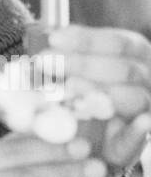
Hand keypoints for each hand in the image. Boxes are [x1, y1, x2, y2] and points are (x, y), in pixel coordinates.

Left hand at [44, 26, 150, 172]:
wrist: (101, 136)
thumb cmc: (86, 91)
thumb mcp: (79, 68)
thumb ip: (66, 57)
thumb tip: (36, 45)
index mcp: (136, 54)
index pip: (117, 42)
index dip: (86, 39)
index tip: (52, 39)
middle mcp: (146, 77)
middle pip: (123, 68)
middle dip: (82, 64)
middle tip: (45, 62)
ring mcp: (148, 106)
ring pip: (132, 97)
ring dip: (98, 91)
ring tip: (68, 87)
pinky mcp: (140, 137)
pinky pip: (139, 134)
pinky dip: (136, 129)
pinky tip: (135, 121)